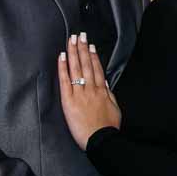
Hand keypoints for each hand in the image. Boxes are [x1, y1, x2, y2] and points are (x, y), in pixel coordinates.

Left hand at [56, 32, 120, 149]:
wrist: (101, 140)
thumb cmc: (108, 127)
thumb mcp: (114, 108)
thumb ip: (109, 94)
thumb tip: (104, 82)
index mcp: (102, 91)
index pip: (97, 69)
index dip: (93, 56)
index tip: (90, 45)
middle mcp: (91, 89)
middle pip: (86, 65)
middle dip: (83, 48)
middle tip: (80, 35)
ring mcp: (80, 94)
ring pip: (76, 69)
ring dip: (74, 52)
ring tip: (72, 40)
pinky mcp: (69, 101)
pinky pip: (65, 81)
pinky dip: (63, 68)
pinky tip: (61, 57)